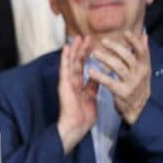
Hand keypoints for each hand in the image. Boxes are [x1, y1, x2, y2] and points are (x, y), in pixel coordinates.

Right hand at [56, 35, 97, 153]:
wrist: (76, 126)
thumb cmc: (84, 115)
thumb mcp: (92, 97)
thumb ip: (94, 85)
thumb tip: (99, 75)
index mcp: (79, 84)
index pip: (83, 66)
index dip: (87, 55)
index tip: (92, 44)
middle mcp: (72, 81)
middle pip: (77, 61)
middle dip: (82, 49)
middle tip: (86, 36)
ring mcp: (67, 81)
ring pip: (71, 62)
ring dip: (75, 49)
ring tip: (77, 37)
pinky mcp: (64, 84)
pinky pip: (65, 69)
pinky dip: (65, 58)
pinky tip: (67, 48)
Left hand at [88, 31, 150, 124]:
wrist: (138, 110)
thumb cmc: (137, 85)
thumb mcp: (143, 70)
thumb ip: (142, 53)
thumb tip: (144, 34)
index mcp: (145, 67)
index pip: (142, 51)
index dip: (134, 42)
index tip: (125, 33)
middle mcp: (140, 74)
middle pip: (128, 57)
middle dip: (116, 48)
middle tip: (103, 41)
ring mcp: (132, 84)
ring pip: (118, 67)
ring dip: (106, 59)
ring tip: (94, 54)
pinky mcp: (123, 93)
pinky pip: (110, 82)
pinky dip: (100, 76)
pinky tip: (90, 71)